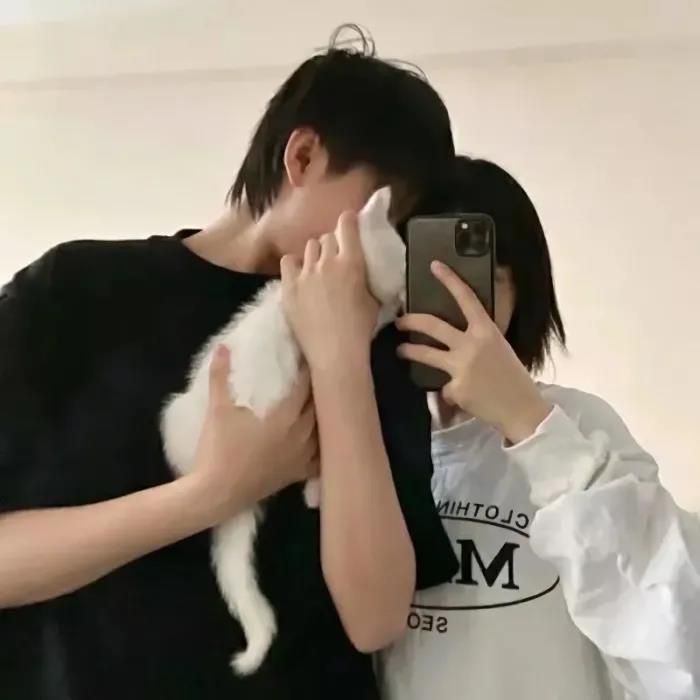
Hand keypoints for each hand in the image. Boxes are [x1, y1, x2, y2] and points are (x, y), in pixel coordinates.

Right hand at [191, 345, 318, 524]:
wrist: (215, 494)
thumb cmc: (218, 450)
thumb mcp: (217, 409)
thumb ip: (220, 375)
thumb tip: (223, 345)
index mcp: (285, 418)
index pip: (306, 387)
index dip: (310, 370)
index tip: (312, 356)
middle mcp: (300, 436)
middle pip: (320, 407)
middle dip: (322, 390)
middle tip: (323, 374)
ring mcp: (301, 458)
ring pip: (325, 432)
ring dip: (327, 417)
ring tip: (329, 402)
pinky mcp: (297, 475)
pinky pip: (321, 460)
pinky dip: (327, 448)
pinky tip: (329, 440)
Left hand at [280, 212, 378, 370]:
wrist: (335, 352)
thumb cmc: (361, 329)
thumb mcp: (374, 300)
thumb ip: (368, 280)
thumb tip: (368, 272)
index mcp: (352, 262)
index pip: (347, 225)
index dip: (348, 220)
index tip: (349, 221)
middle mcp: (327, 262)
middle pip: (327, 237)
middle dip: (332, 243)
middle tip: (335, 257)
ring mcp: (305, 273)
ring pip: (309, 248)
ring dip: (316, 254)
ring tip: (318, 268)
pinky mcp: (289, 287)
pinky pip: (288, 262)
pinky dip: (295, 265)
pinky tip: (300, 275)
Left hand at [396, 261, 551, 443]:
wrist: (522, 409)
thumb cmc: (512, 377)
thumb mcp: (499, 349)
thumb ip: (477, 340)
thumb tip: (454, 338)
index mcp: (487, 331)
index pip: (466, 299)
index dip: (450, 280)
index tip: (435, 266)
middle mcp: (472, 344)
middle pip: (432, 325)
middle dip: (411, 321)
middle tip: (400, 321)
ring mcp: (461, 366)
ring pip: (425, 354)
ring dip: (409, 351)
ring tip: (401, 350)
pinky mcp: (455, 388)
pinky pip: (443, 388)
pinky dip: (450, 392)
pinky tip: (464, 397)